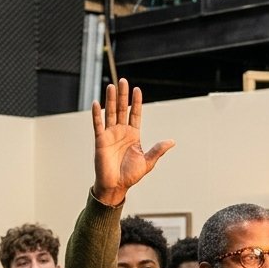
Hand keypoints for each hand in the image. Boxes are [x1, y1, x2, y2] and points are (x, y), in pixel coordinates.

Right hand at [92, 79, 174, 206]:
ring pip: (110, 113)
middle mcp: (121, 132)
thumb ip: (158, 150)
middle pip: (122, 109)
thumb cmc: (130, 175)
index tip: (137, 90)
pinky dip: (96, 114)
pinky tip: (96, 103)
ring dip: (110, 100)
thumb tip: (172, 141)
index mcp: (133, 135)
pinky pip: (98, 125)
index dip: (136, 102)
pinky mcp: (100, 140)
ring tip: (112, 86)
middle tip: (123, 80)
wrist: (115, 186)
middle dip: (122, 95)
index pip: (135, 114)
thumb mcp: (148, 162)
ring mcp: (110, 135)